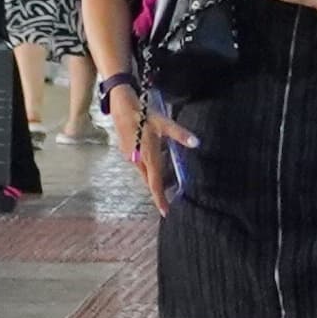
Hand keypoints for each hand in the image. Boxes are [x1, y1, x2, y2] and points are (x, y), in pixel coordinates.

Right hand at [113, 85, 193, 214]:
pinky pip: (139, 163)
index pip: (155, 183)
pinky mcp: (127, 150)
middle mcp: (138, 160)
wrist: (120, 105)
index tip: (165, 211)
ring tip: (165, 179)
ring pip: (144, 171)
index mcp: (148, 157)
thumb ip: (180, 135)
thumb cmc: (143, 114)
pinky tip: (154, 157)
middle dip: (159, 190)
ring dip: (154, 176)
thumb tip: (196, 143)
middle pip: (150, 180)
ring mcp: (130, 156)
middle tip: (169, 198)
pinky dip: (148, 165)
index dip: (160, 198)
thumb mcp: (164, 123)